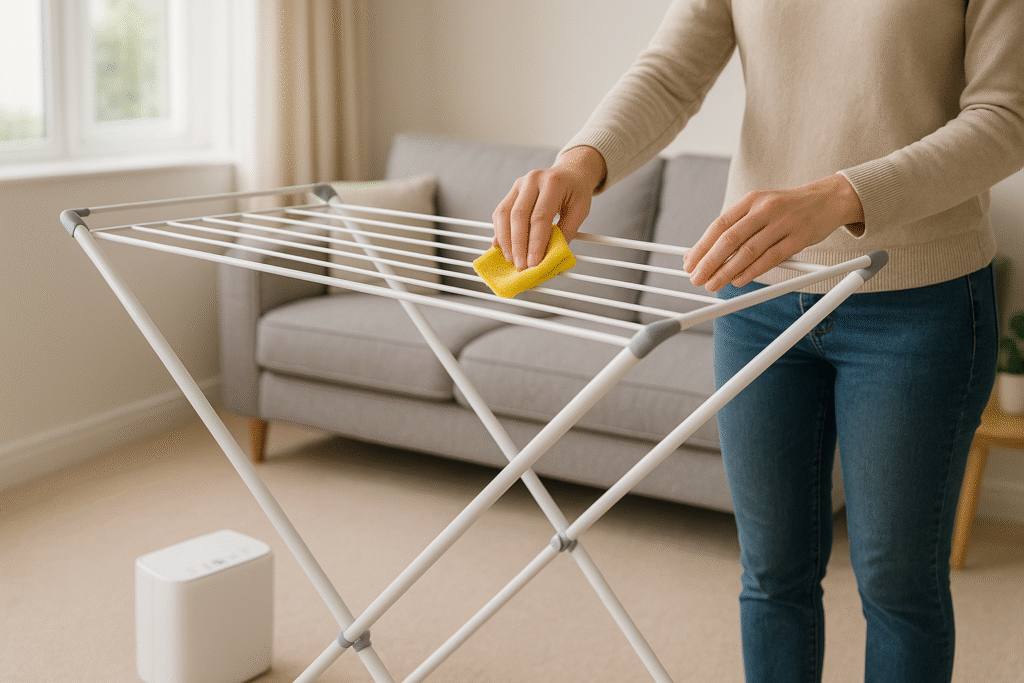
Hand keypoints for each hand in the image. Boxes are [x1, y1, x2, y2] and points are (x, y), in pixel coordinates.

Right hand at [492, 145, 606, 269]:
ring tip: (511, 259)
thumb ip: (566, 232)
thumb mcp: (580, 211)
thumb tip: (550, 256)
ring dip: (505, 240)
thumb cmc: (576, 192)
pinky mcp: (511, 192)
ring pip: (504, 214)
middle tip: (520, 265)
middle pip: (518, 215)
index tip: (533, 263)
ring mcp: (518, 185)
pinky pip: (500, 213)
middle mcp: (532, 180)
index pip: (540, 217)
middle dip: (517, 245)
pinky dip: (500, 232)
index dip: (534, 243)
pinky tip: (502, 247)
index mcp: (553, 183)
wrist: (570, 172)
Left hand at [683, 174, 864, 291]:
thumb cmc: (786, 208)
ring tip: (713, 284)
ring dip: (727, 271)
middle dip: (709, 262)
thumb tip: (701, 252)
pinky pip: (771, 259)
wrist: (827, 199)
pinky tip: (738, 281)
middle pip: (730, 239)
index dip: (702, 246)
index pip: (719, 225)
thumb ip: (734, 228)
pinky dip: (752, 272)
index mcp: (751, 200)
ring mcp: (783, 223)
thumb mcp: (759, 208)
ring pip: (749, 251)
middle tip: (697, 278)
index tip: (689, 263)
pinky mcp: (799, 238)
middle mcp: (765, 209)